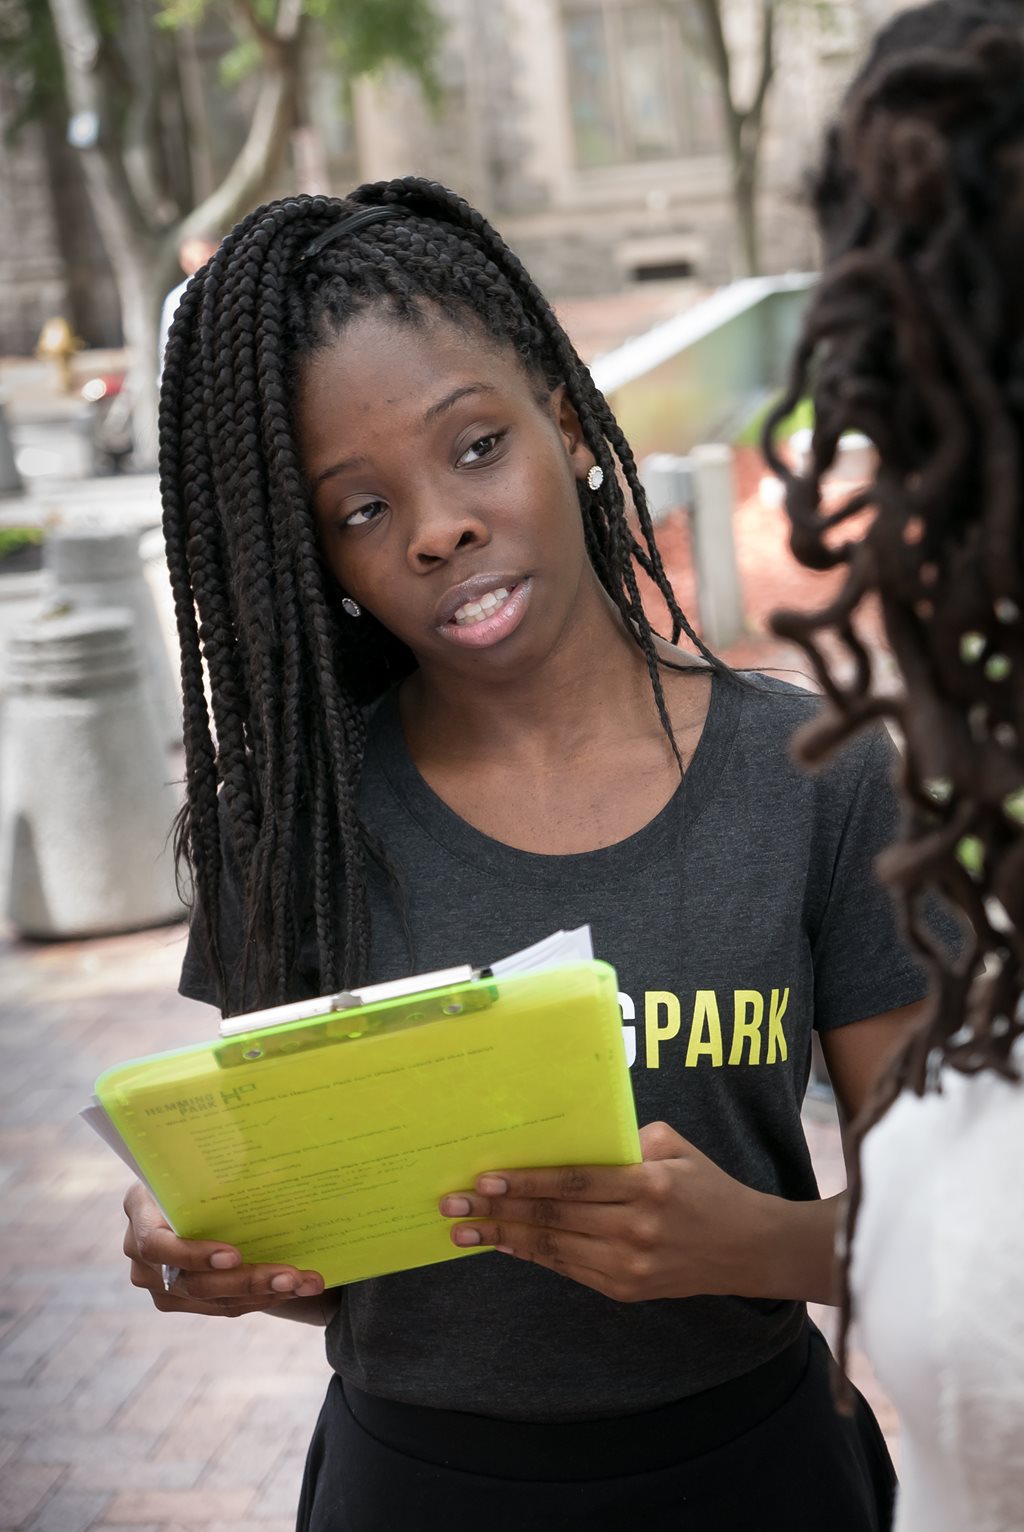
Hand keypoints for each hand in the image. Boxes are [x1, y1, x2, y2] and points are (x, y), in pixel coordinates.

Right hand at [122, 1181, 325, 1318]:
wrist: (181, 1190)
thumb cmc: (194, 1168)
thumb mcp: (198, 1162)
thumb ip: (223, 1169)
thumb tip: (278, 1170)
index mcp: (139, 1211)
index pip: (158, 1244)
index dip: (194, 1255)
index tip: (234, 1255)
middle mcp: (140, 1254)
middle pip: (192, 1281)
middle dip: (247, 1280)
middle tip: (291, 1275)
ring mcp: (157, 1283)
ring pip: (213, 1299)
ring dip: (263, 1292)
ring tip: (306, 1283)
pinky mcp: (179, 1300)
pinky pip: (221, 1307)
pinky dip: (259, 1298)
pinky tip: (292, 1289)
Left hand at [439, 1122, 771, 1303]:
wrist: (747, 1248)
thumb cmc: (706, 1185)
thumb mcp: (675, 1147)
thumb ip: (624, 1142)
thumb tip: (567, 1140)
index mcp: (649, 1185)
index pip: (575, 1183)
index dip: (527, 1182)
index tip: (486, 1178)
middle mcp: (637, 1228)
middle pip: (555, 1219)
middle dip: (498, 1211)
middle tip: (454, 1206)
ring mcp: (630, 1265)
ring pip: (554, 1249)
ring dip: (505, 1239)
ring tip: (465, 1231)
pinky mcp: (625, 1290)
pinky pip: (569, 1269)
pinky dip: (533, 1256)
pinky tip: (505, 1244)